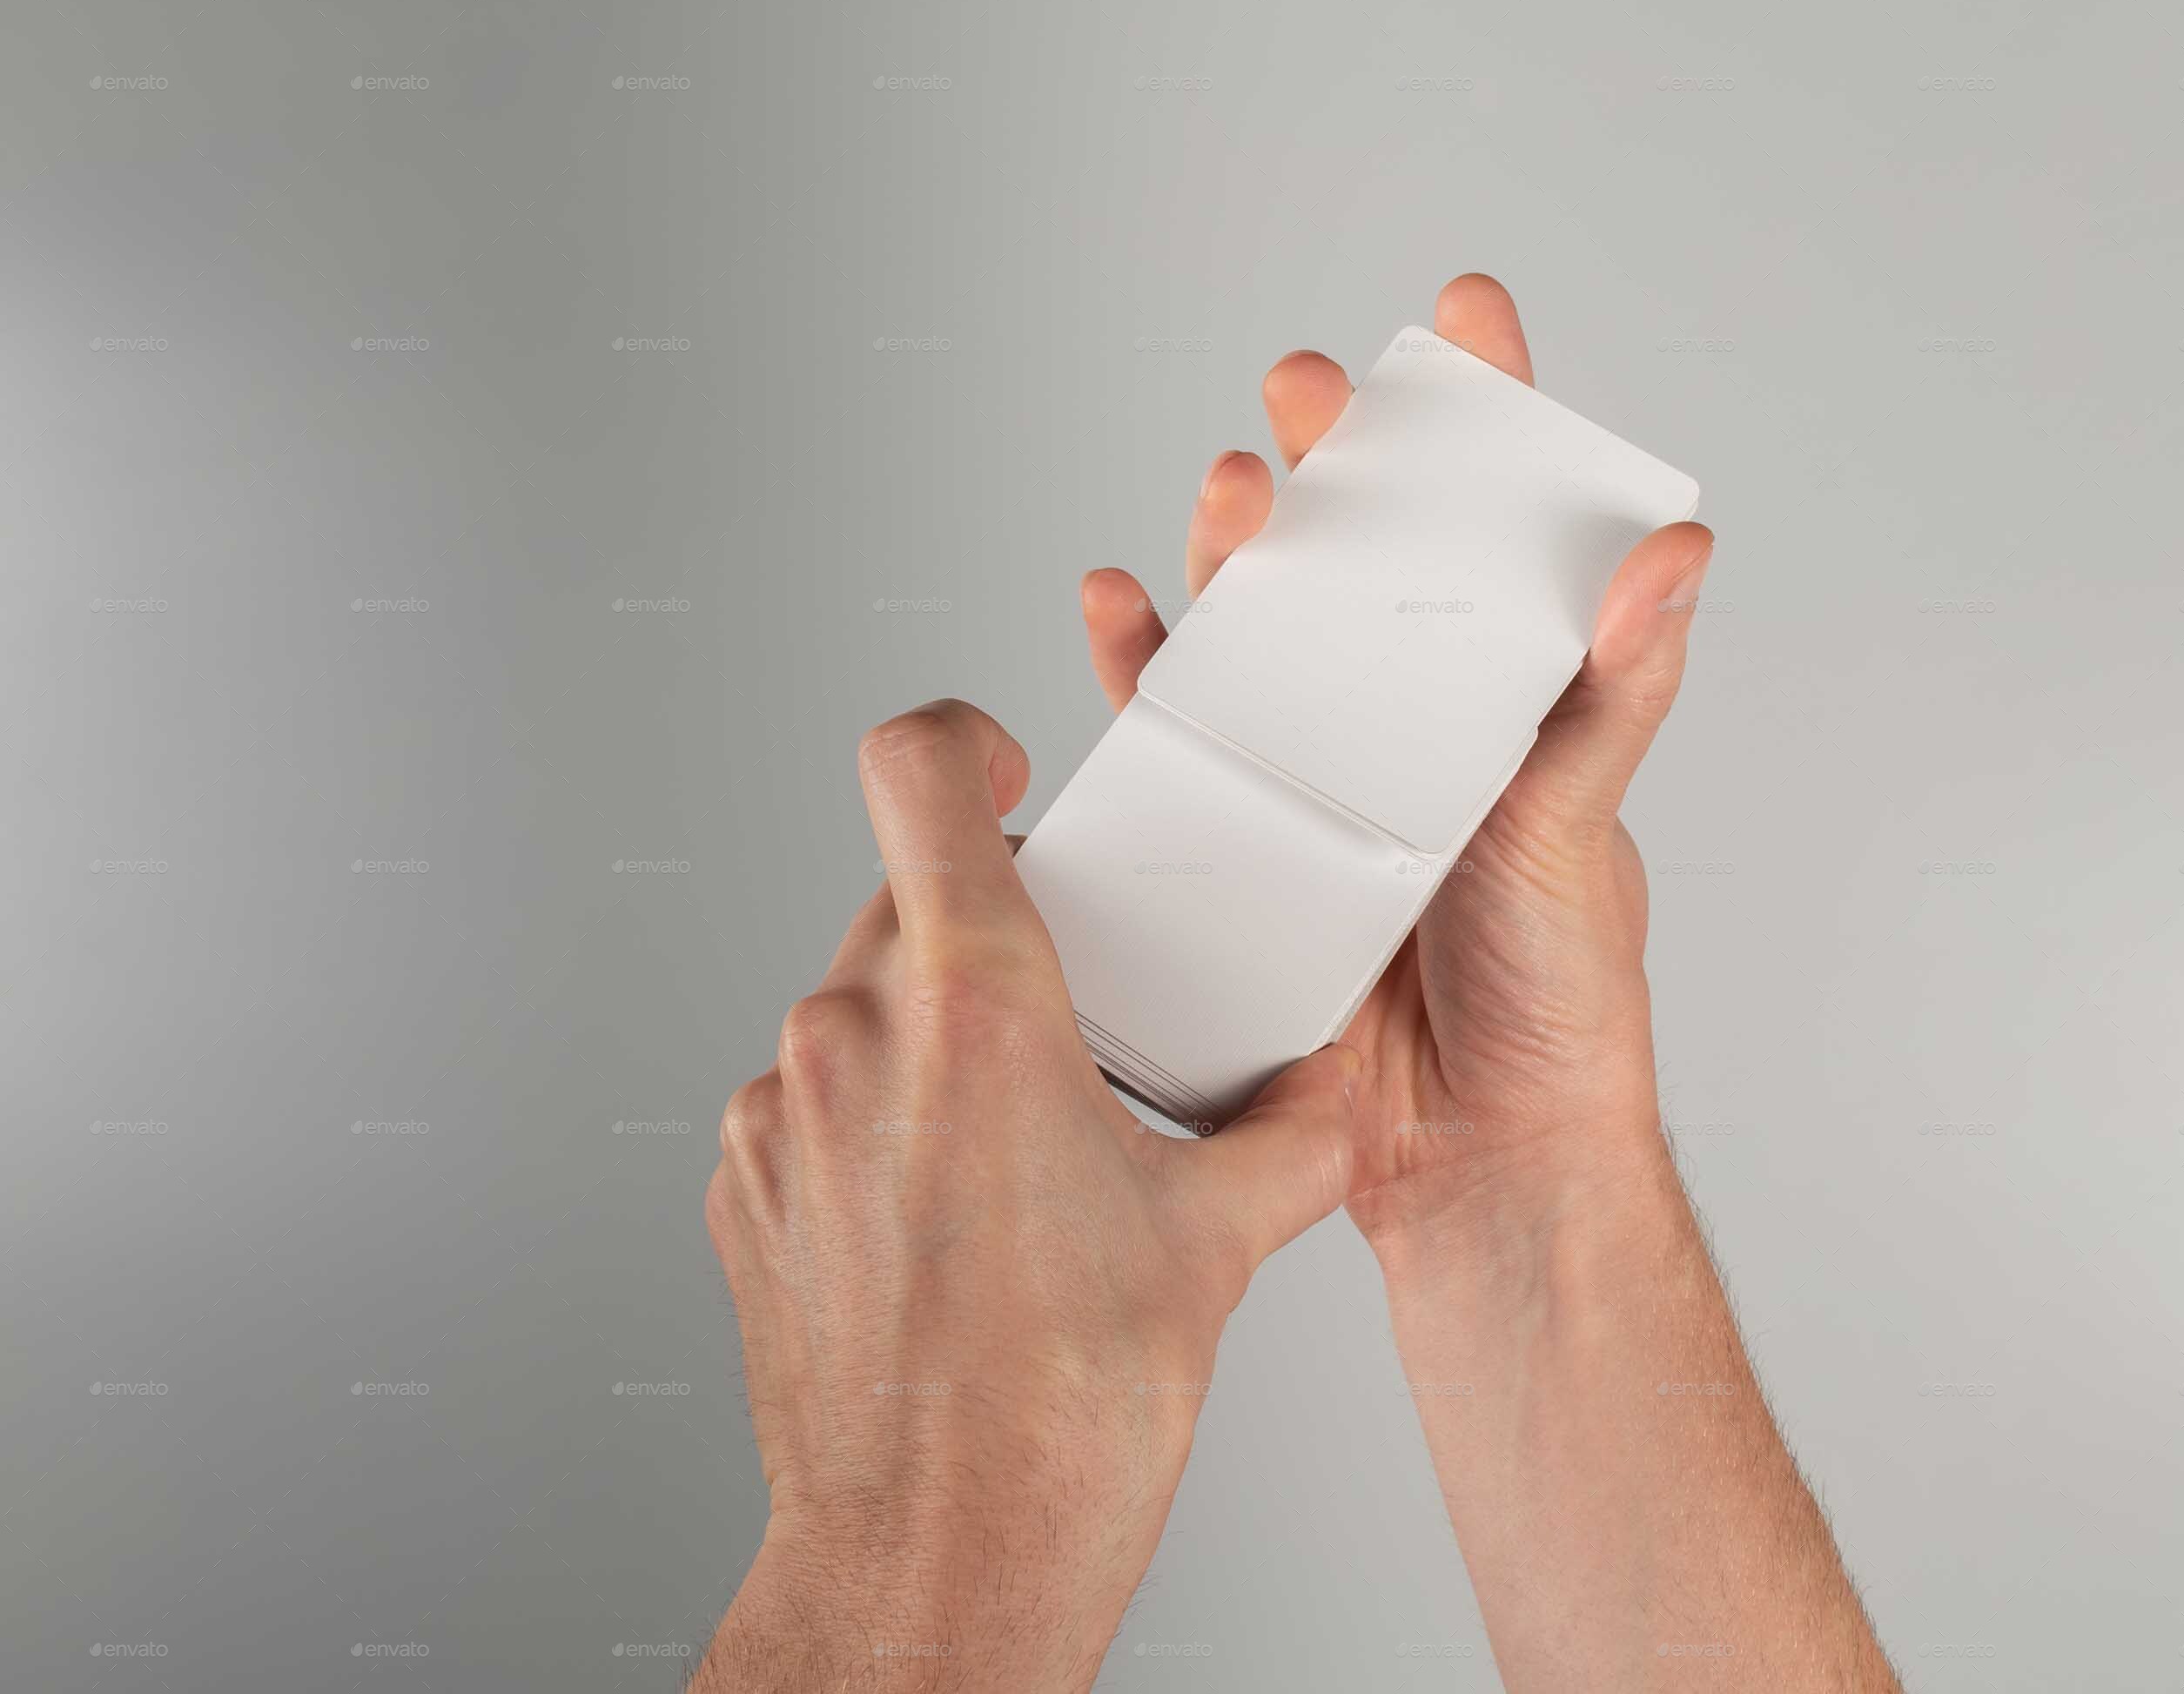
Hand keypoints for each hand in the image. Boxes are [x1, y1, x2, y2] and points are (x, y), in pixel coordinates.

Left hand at [693, 701, 1358, 1692]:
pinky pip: (815, 1097)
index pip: (914, 771)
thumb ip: (1287, 1135)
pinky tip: (950, 1216)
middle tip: (1068, 1018)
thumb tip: (1325, 1098)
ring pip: (860, 1004)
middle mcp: (854, 1040)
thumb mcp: (1217, 1244)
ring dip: (933, 1038)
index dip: (957, 735)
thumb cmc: (1060, 1418)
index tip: (999, 761)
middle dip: (991, 937)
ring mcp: (782, 1115)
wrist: (937, 1560)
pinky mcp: (746, 1186)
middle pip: (909, 899)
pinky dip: (880, 1120)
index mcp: (976, 1013)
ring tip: (1015, 1148)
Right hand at [1079, 274, 1713, 1244]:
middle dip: (1335, 458)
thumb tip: (1676, 560)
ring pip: (1265, 628)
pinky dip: (1143, 667)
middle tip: (1307, 389)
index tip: (1465, 313)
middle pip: (1364, 556)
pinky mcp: (1249, 839)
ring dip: (1235, 549)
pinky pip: (1181, 738)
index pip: (1506, 529)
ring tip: (1222, 489)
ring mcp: (1327, 775)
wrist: (1473, 1154)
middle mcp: (1417, 722)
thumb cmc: (1558, 997)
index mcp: (1514, 702)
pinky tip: (1117, 606)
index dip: (1487, 412)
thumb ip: (1613, 693)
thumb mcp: (1585, 825)